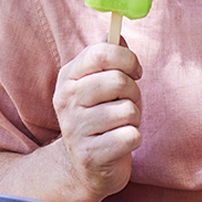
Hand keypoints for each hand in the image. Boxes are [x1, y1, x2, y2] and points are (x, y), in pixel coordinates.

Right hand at [52, 41, 142, 201]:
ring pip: (129, 110)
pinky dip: (134, 139)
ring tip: (120, 126)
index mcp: (68, 78)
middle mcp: (66, 101)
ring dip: (134, 119)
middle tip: (126, 105)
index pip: (102, 52)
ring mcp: (76, 129)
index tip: (135, 71)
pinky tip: (120, 143)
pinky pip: (132, 136)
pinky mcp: (92, 155)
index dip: (127, 59)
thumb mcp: (98, 84)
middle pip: (119, 81)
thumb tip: (117, 33)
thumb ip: (107, 57)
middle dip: (134, 93)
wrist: (83, 168)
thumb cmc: (99, 118)